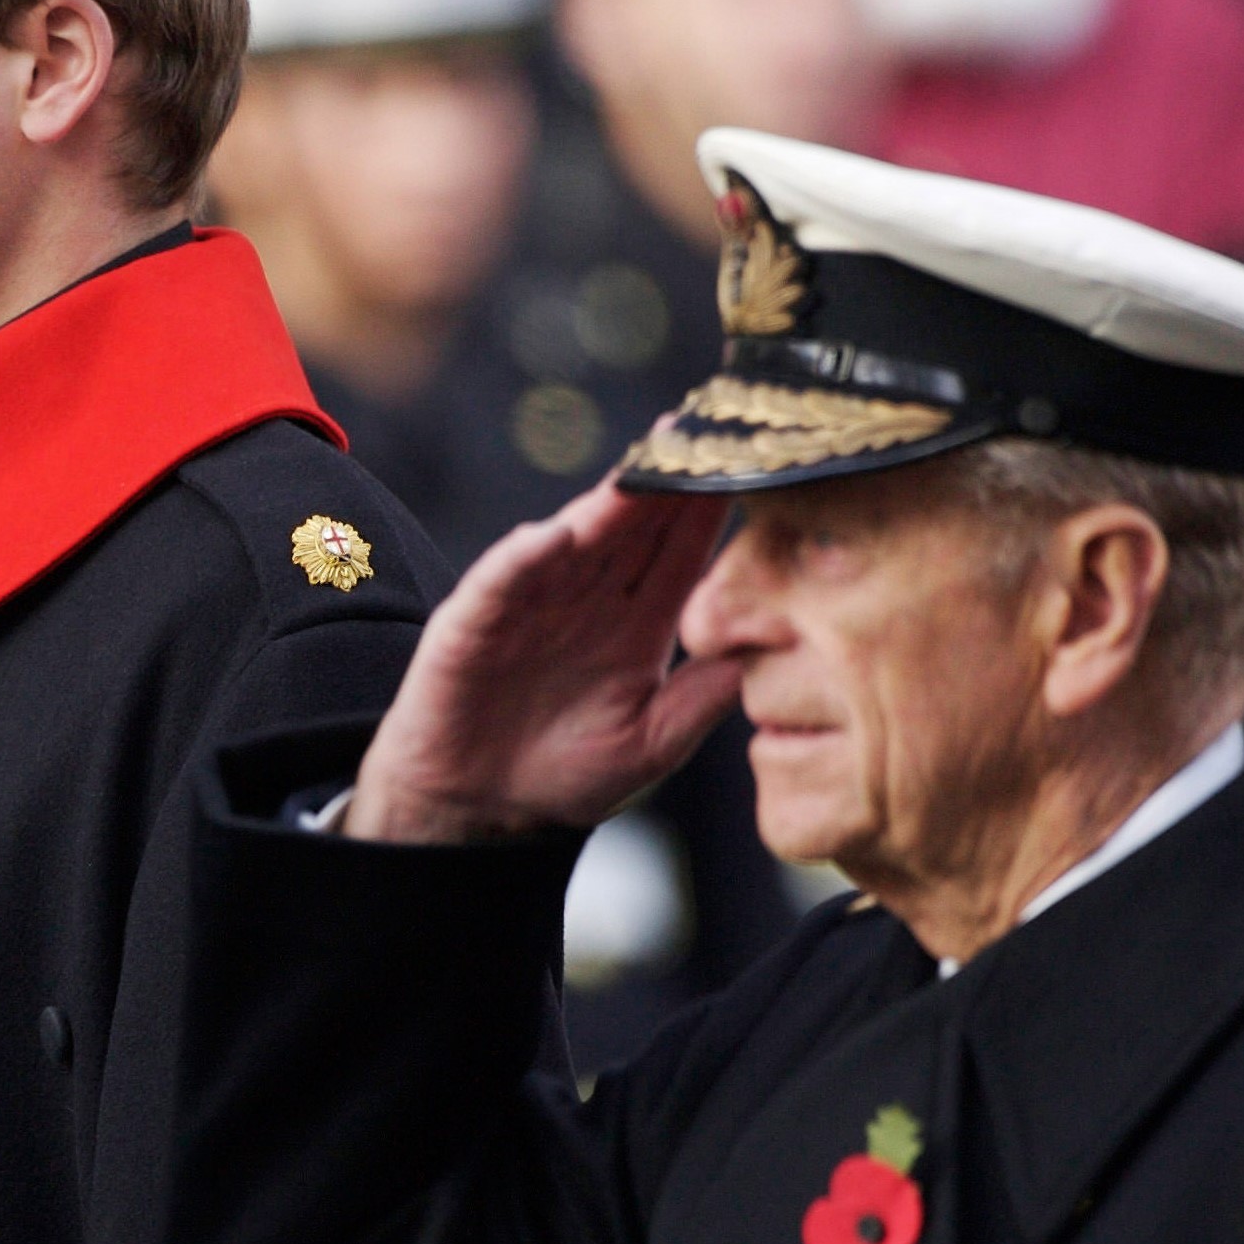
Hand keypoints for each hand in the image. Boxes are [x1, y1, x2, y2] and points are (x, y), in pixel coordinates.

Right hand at [346, 477, 742, 843]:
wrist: (476, 811)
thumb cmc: (563, 779)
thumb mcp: (650, 745)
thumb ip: (700, 700)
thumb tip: (767, 653)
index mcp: (637, 624)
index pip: (682, 554)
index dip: (710, 512)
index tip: (750, 468)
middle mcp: (588, 599)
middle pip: (634, 527)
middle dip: (667, 480)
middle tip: (706, 432)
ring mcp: (531, 601)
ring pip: (576, 537)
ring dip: (608, 501)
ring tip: (645, 465)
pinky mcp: (477, 618)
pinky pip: (505, 577)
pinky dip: (528, 554)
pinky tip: (560, 534)